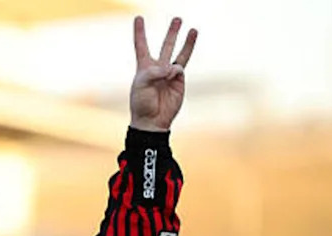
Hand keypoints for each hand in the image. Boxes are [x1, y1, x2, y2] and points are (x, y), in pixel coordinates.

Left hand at [130, 16, 197, 131]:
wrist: (152, 120)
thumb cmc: (142, 102)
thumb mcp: (141, 84)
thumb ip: (155, 71)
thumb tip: (174, 68)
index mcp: (144, 67)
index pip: (141, 45)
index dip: (140, 32)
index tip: (138, 18)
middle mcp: (158, 68)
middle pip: (166, 46)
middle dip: (172, 33)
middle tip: (177, 19)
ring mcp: (170, 74)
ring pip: (180, 54)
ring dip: (187, 42)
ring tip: (193, 29)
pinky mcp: (179, 81)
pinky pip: (179, 69)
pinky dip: (175, 69)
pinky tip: (170, 74)